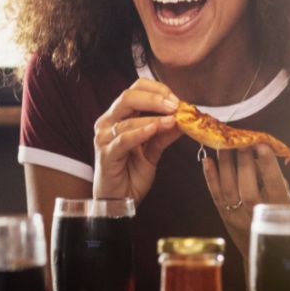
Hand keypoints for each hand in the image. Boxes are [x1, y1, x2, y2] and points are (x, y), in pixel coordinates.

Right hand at [92, 80, 182, 202]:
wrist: (120, 200)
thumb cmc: (132, 173)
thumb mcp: (153, 150)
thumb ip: (165, 133)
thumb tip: (185, 118)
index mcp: (117, 116)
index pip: (135, 89)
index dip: (157, 90)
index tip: (176, 99)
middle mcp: (107, 122)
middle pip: (128, 97)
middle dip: (155, 98)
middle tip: (176, 106)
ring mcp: (104, 137)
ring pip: (128, 118)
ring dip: (154, 117)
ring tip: (173, 119)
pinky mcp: (105, 153)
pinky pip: (124, 139)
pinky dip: (141, 132)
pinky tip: (155, 129)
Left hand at [202, 146, 289, 248]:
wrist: (263, 251)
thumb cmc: (278, 218)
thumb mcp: (285, 200)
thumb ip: (274, 179)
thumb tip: (258, 154)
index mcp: (279, 209)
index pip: (274, 186)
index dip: (268, 165)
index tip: (262, 145)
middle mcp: (257, 216)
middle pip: (248, 189)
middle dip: (244, 162)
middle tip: (240, 140)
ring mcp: (239, 218)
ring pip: (229, 190)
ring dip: (225, 165)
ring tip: (223, 144)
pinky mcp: (225, 218)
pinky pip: (216, 196)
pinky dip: (210, 177)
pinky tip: (207, 161)